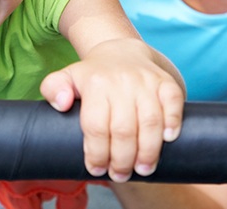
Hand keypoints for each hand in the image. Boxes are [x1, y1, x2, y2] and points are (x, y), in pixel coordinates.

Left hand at [40, 38, 183, 182]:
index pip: (95, 126)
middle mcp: (121, 81)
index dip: (96, 153)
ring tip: (143, 169)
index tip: (96, 169)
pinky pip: (174, 103)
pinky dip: (173, 123)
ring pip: (150, 121)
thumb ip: (53, 88)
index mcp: (94, 83)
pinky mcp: (166, 82)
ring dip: (148, 152)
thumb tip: (62, 104)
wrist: (122, 52)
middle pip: (124, 129)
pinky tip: (167, 140)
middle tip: (120, 174)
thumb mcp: (66, 77)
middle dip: (122, 160)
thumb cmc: (93, 75)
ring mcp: (145, 81)